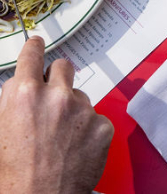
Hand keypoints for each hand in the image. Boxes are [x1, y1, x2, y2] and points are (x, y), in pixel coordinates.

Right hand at [0, 37, 113, 193]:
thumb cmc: (11, 174)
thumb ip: (11, 101)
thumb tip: (21, 84)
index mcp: (25, 94)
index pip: (33, 54)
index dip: (34, 48)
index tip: (37, 43)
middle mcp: (57, 96)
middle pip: (63, 66)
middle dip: (57, 77)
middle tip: (51, 95)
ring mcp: (83, 110)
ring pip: (80, 95)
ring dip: (72, 107)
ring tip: (58, 136)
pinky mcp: (102, 126)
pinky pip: (95, 117)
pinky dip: (87, 129)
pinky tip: (74, 148)